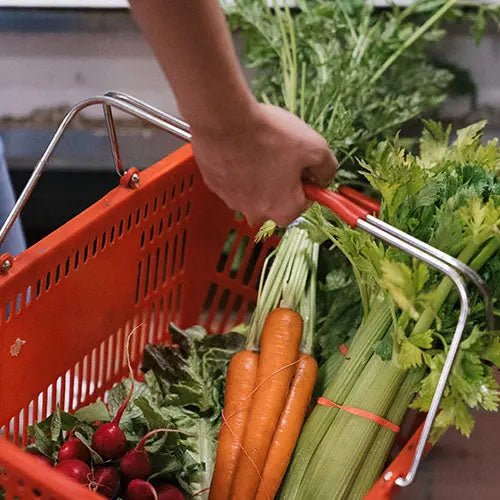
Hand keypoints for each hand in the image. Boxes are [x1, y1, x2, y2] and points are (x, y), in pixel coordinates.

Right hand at [190, 102, 337, 226]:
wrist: (223, 120)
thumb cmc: (269, 136)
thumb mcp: (316, 147)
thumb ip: (328, 168)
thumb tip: (324, 177)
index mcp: (283, 211)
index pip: (304, 202)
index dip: (306, 180)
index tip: (301, 162)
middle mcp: (256, 213)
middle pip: (276, 200)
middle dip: (281, 180)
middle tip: (279, 153)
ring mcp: (231, 201)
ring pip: (252, 191)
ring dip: (258, 174)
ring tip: (257, 147)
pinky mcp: (214, 186)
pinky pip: (232, 180)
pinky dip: (237, 167)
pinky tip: (240, 147)